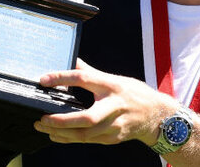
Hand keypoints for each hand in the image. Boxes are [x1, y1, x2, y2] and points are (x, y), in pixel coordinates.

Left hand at [34, 59, 178, 145]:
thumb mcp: (116, 79)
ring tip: (43, 126)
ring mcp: (115, 126)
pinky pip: (87, 141)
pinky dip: (69, 139)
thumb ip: (92, 72)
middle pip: (87, 118)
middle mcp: (114, 107)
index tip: (43, 80)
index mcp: (112, 86)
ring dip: (60, 132)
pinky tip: (56, 135)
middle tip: (42, 117)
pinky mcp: (113, 138)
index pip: (85, 78)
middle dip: (61, 120)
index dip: (63, 78)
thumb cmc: (135, 94)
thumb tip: (73, 59)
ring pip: (84, 135)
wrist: (157, 116)